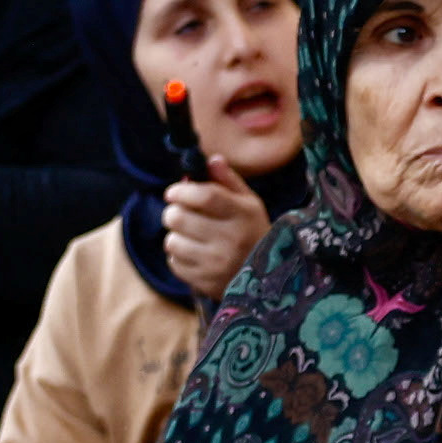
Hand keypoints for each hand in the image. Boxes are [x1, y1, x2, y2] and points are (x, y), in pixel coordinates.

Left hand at [157, 168, 269, 299]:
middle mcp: (230, 240)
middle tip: (179, 213)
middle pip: (179, 218)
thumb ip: (228, 180)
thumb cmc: (253, 232)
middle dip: (173, 212)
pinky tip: (194, 255)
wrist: (269, 279)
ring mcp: (217, 264)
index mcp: (242, 214)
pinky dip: (179, 257)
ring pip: (172, 242)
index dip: (182, 191)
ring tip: (188, 236)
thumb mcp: (249, 204)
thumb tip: (211, 159)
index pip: (204, 196)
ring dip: (175, 236)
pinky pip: (174, 264)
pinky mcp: (206, 283)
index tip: (173, 192)